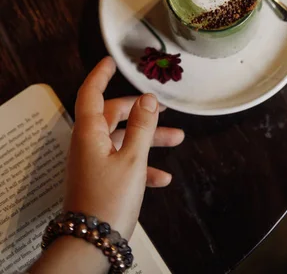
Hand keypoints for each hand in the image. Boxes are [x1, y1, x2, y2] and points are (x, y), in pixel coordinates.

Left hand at [63, 56, 183, 239]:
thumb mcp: (132, 159)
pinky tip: (162, 178)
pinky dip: (142, 166)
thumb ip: (142, 126)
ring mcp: (94, 162)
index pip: (91, 93)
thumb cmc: (109, 200)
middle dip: (140, 112)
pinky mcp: (101, 179)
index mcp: (90, 132)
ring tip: (177, 139)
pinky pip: (123, 163)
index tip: (110, 61)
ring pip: (122, 139)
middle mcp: (89, 143)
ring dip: (148, 139)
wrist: (91, 245)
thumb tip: (147, 98)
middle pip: (113, 116)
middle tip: (162, 108)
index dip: (101, 75)